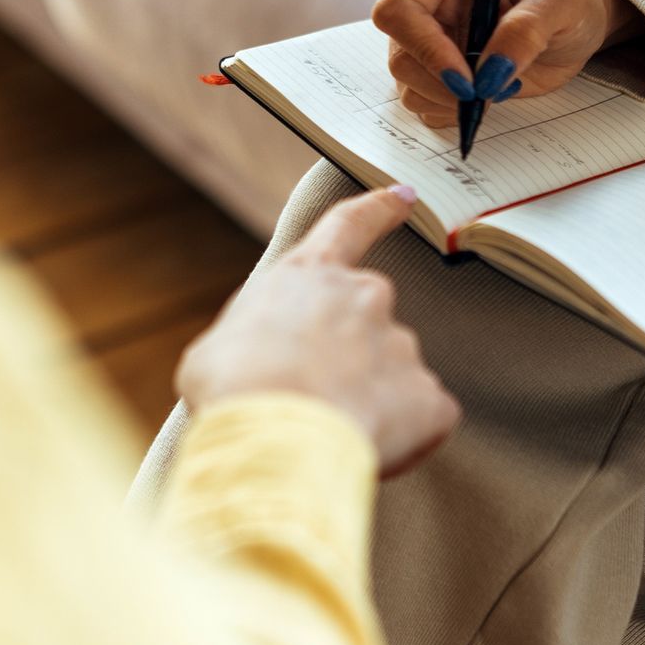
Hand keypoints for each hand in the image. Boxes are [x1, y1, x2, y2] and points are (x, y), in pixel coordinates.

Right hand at [177, 187, 459, 475]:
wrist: (275, 436)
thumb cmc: (234, 390)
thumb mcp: (216, 352)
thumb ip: (255, 341)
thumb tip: (262, 362)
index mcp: (310, 276)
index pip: (349, 226)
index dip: (378, 210)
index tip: (404, 197)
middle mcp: (366, 298)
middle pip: (365, 324)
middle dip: (346, 359)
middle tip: (310, 401)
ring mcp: (401, 345)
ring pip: (390, 376)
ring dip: (367, 402)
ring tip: (326, 433)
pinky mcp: (428, 398)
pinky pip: (420, 418)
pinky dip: (400, 435)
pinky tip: (364, 448)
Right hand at [371, 0, 643, 127]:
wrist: (572, 27)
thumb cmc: (567, 1)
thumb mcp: (561, 2)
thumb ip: (526, 30)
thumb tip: (490, 73)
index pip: (400, 7)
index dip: (425, 48)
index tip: (466, 80)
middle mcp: (426, 4)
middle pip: (400, 56)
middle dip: (444, 85)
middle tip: (491, 90)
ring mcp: (425, 42)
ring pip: (408, 87)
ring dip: (452, 101)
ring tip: (499, 86)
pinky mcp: (432, 75)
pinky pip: (424, 106)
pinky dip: (455, 112)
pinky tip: (489, 94)